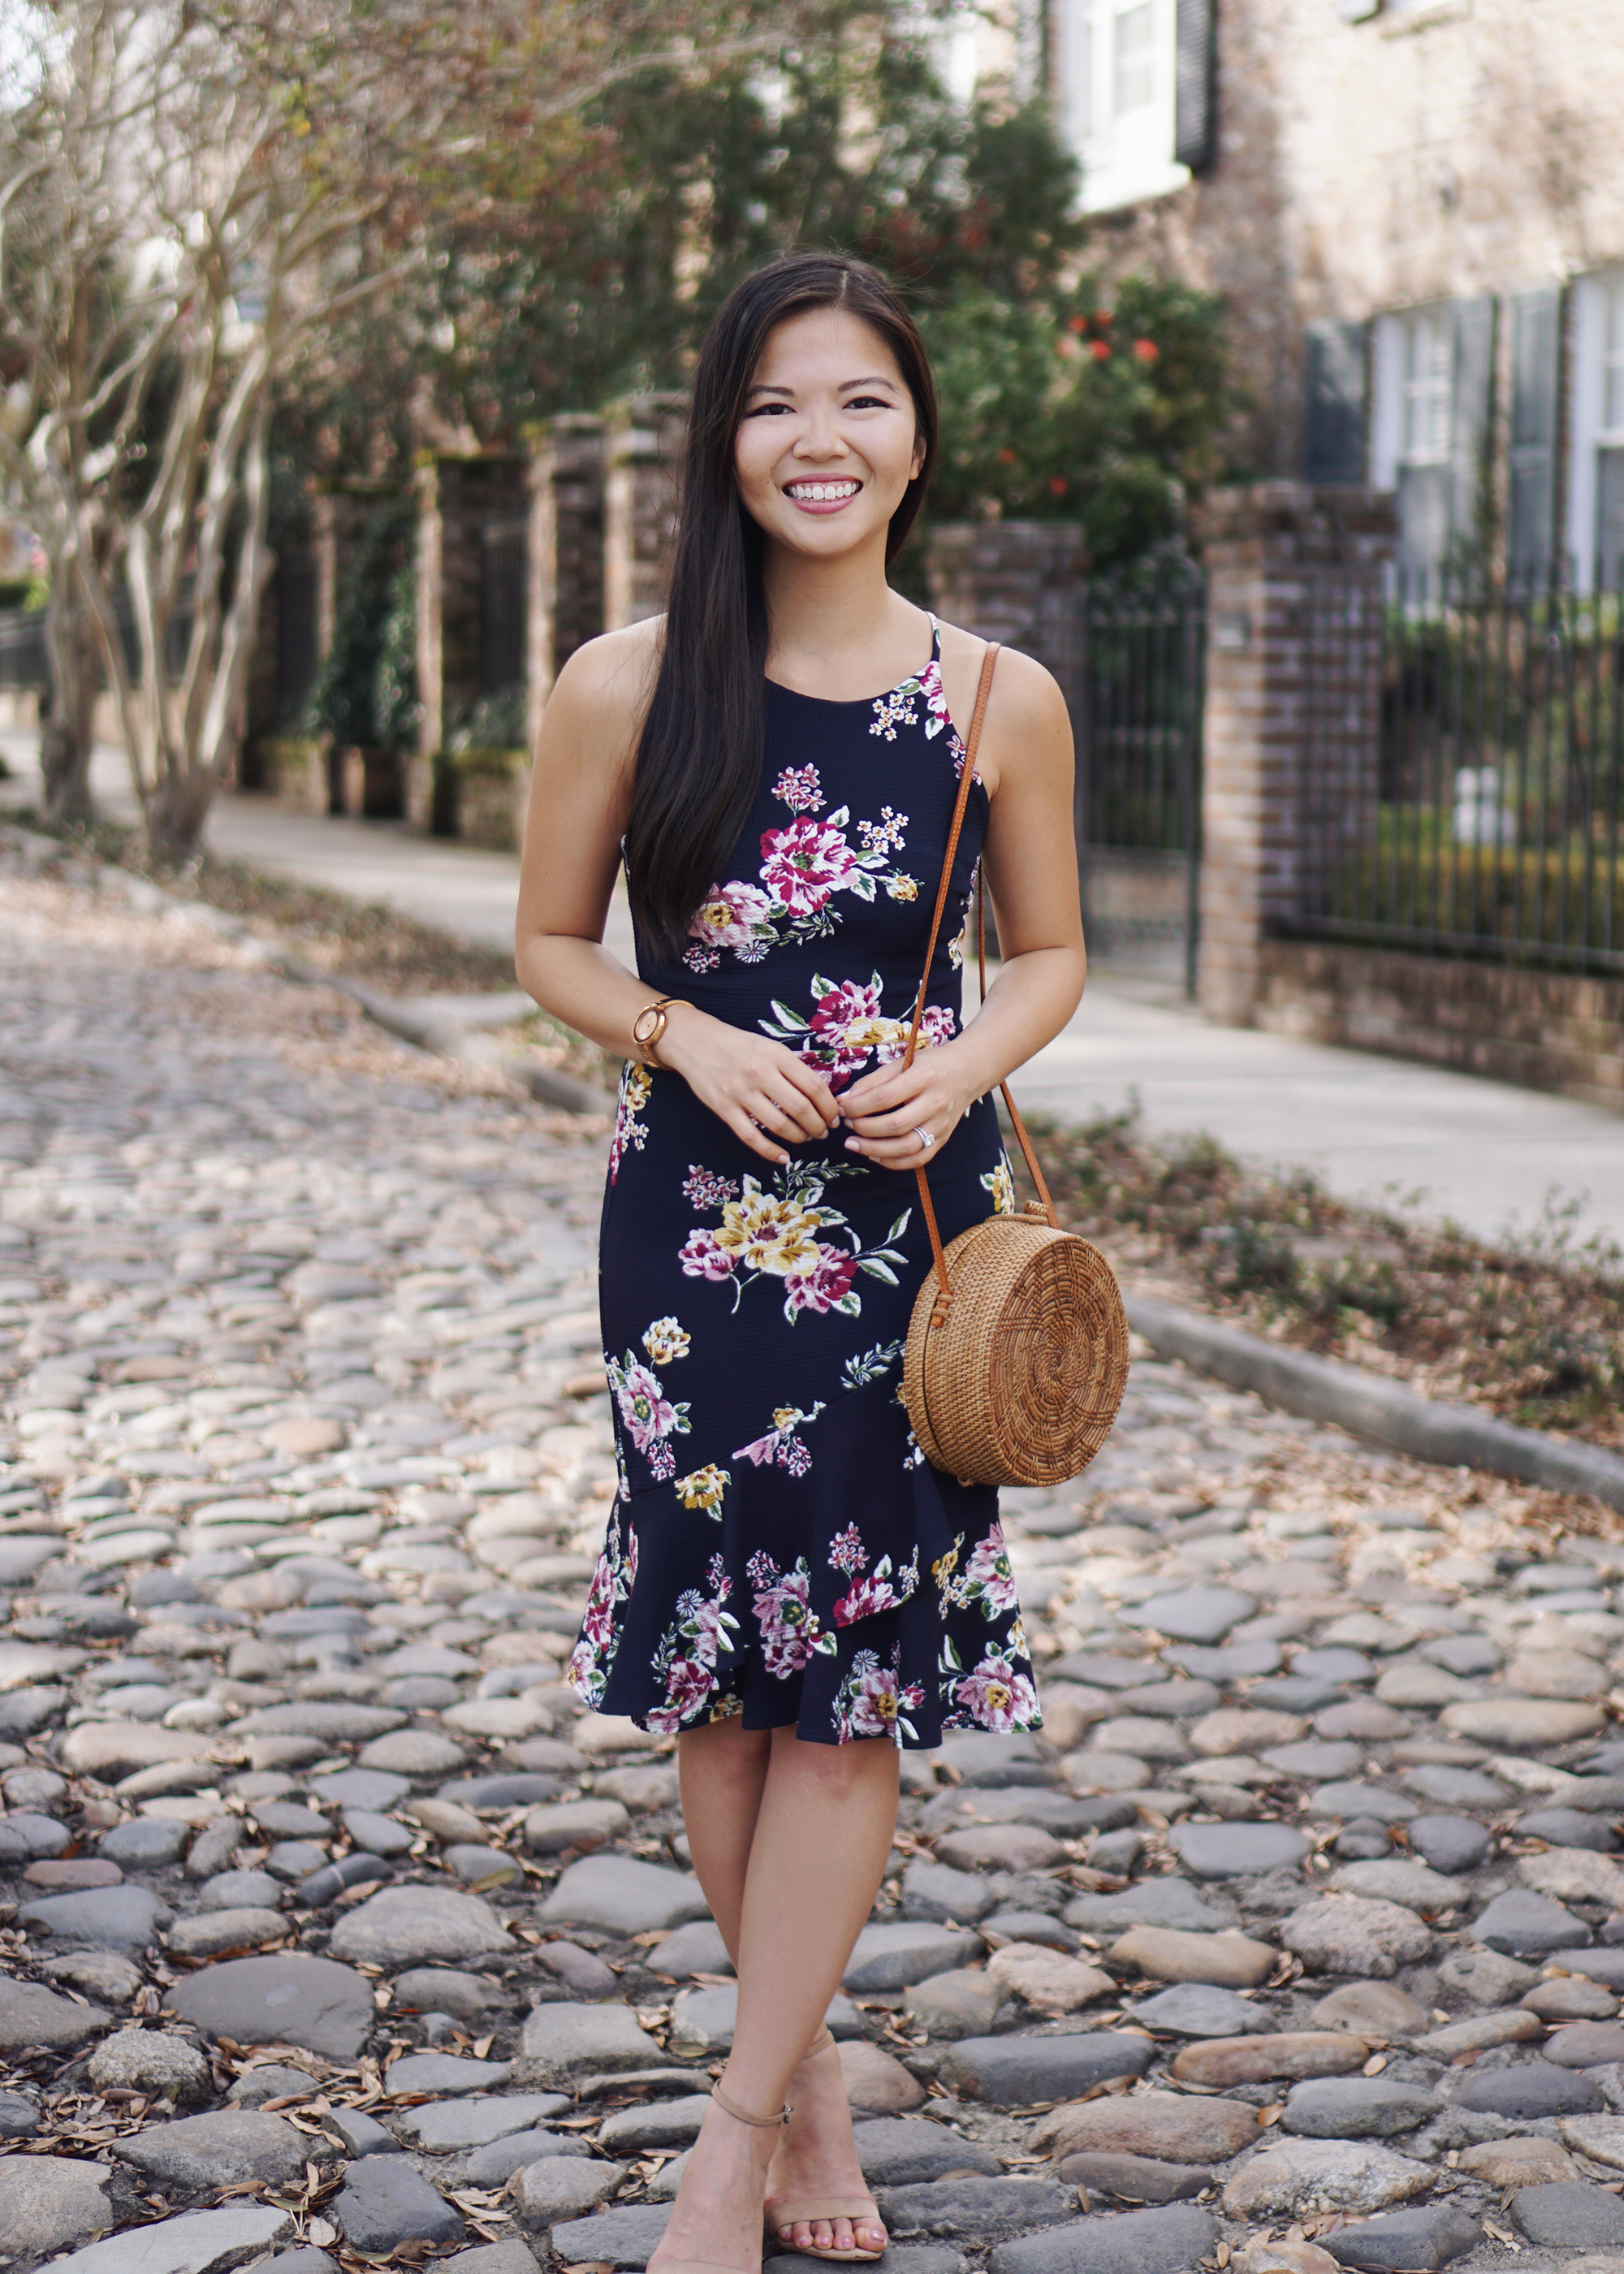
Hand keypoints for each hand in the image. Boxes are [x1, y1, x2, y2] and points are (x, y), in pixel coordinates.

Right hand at [657, 1004, 839, 1166]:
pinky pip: (751, 1137)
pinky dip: (771, 1151)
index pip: (814, 1086)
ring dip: (799, 1137)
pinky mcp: (723, 1107)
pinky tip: (783, 1157)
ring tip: (806, 1138)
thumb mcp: (769, 1047)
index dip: (829, 1106)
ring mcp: (739, 1091)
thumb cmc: (738, 1045)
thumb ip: (792, 1068)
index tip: (834, 1116)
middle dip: (818, 1125)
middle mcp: (759, 1072)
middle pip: (800, 1108)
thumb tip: (821, 1096)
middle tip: (823, 1131)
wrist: (696, 1041)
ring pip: (779, 1125)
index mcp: (776, 1055)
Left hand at [838, 1042, 981, 1168]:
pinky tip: (874, 1155)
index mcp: (924, 1077)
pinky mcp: (943, 1139)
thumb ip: (873, 1081)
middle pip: (895, 1125)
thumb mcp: (902, 1063)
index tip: (841, 1107)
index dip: (857, 1106)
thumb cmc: (930, 1065)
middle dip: (864, 1128)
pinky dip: (893, 1162)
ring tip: (853, 1144)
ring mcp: (942, 1124)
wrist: (967, 1072)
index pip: (884, 1097)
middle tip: (847, 1125)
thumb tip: (844, 1100)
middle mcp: (936, 1102)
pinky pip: (918, 1158)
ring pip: (907, 1146)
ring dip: (875, 1149)